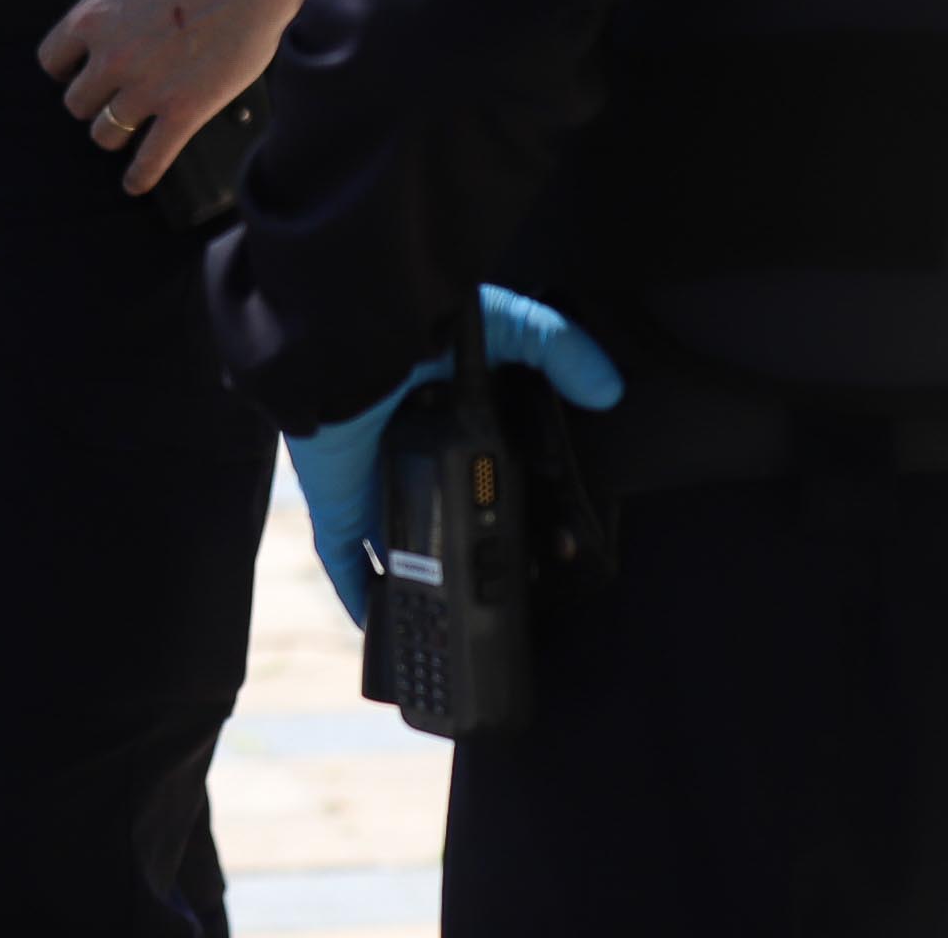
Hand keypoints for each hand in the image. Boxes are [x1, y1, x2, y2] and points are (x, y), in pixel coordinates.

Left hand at [38, 0, 322, 195]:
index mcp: (91, 18)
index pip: (52, 61)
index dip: (65, 69)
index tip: (75, 71)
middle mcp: (109, 59)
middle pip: (77, 103)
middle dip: (92, 101)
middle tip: (108, 99)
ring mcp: (144, 89)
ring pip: (107, 132)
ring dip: (112, 134)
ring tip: (121, 134)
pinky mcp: (182, 112)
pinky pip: (150, 157)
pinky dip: (141, 175)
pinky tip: (136, 184)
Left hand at [285, 286, 625, 626]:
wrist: (345, 342)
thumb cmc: (419, 326)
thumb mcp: (506, 324)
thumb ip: (557, 348)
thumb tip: (607, 389)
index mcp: (444, 415)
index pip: (485, 467)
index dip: (520, 502)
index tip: (555, 540)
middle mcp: (408, 452)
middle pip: (447, 513)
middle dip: (475, 548)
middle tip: (522, 586)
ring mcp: (372, 482)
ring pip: (402, 545)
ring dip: (425, 577)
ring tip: (465, 616)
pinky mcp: (340, 505)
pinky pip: (347, 561)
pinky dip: (362, 593)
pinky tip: (383, 622)